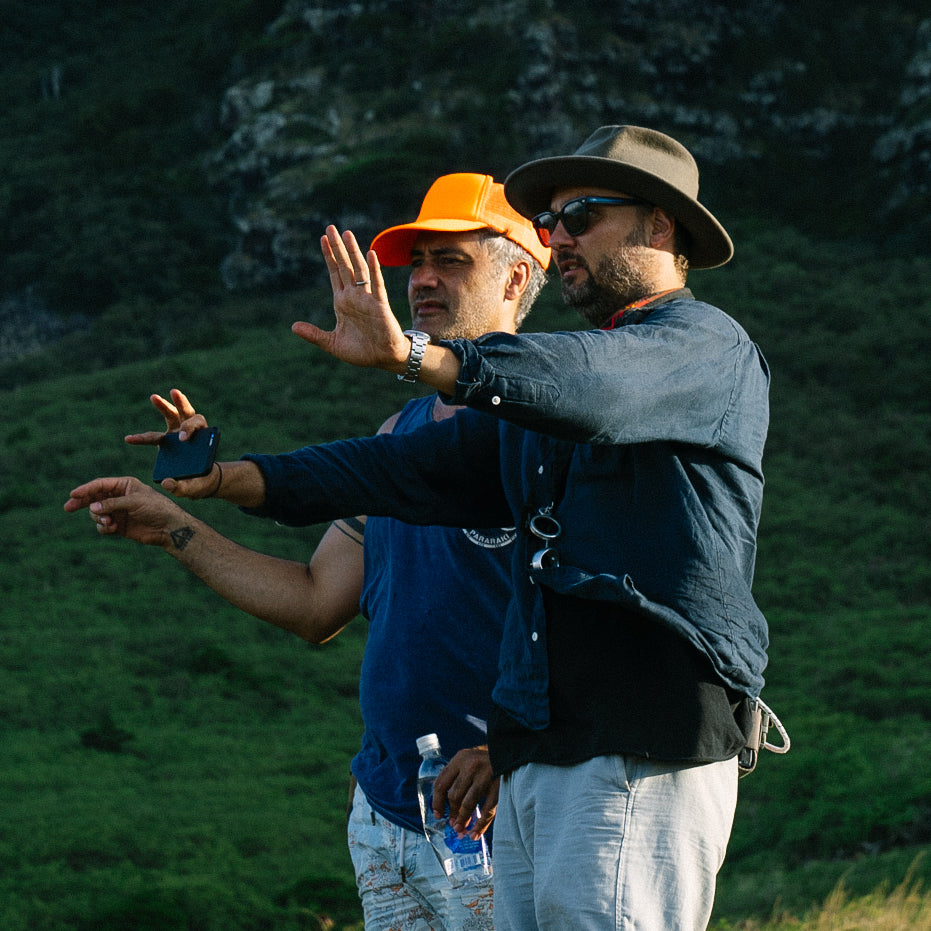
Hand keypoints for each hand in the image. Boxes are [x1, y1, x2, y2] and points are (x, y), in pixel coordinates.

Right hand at [64, 476, 188, 547]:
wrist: (168, 527)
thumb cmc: (156, 508)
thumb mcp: (134, 502)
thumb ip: (112, 504)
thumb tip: (92, 507)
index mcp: (124, 485)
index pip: (100, 485)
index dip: (85, 489)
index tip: (73, 494)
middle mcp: (119, 497)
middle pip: (93, 498)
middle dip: (81, 502)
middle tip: (68, 507)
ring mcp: (117, 511)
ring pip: (96, 513)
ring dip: (98, 518)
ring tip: (109, 522)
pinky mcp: (118, 525)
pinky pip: (102, 526)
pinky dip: (104, 528)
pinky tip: (113, 528)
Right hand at [124, 388, 218, 497]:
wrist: (197, 483)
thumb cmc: (199, 483)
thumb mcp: (195, 488)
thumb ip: (183, 487)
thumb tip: (166, 483)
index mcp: (202, 440)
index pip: (198, 425)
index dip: (190, 428)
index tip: (182, 438)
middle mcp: (191, 434)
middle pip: (187, 414)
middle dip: (181, 403)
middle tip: (174, 393)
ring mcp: (177, 434)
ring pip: (172, 416)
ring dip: (164, 405)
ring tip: (154, 397)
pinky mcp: (166, 441)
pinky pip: (152, 437)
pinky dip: (141, 437)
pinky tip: (128, 439)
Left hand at [291, 226, 409, 371]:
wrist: (383, 359)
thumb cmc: (361, 351)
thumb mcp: (332, 344)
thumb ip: (314, 334)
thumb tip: (293, 327)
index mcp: (343, 302)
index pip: (334, 274)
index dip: (329, 256)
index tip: (322, 238)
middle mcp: (355, 296)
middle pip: (345, 266)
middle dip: (337, 248)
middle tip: (330, 227)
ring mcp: (368, 299)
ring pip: (359, 270)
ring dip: (353, 252)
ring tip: (346, 234)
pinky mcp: (380, 305)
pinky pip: (377, 284)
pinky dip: (373, 270)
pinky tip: (370, 254)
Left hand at [431, 746, 498, 838]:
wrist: (509, 752)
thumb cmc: (484, 760)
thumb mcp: (467, 760)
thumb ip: (456, 776)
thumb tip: (446, 806)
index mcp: (460, 759)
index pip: (441, 783)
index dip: (437, 802)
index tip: (438, 815)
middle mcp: (471, 766)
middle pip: (454, 795)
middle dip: (452, 813)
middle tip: (453, 824)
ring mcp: (485, 776)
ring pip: (468, 803)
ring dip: (463, 820)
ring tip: (460, 829)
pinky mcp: (498, 786)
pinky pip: (487, 811)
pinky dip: (480, 825)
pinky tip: (475, 833)